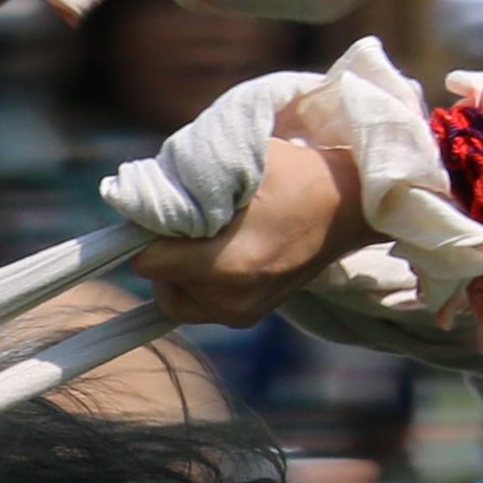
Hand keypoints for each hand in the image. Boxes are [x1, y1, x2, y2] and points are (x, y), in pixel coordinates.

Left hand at [125, 131, 358, 327]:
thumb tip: (132, 200)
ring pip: (175, 298)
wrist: (350, 206)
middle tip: (190, 222)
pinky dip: (198, 281)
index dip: (147, 232)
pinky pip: (198, 305)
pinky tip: (220, 253)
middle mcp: (231, 299)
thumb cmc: (293, 174)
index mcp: (228, 264)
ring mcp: (241, 313)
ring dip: (180, 270)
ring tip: (210, 237)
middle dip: (164, 253)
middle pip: (159, 282)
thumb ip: (181, 185)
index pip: (148, 261)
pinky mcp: (248, 317)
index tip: (162, 211)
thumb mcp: (234, 165)